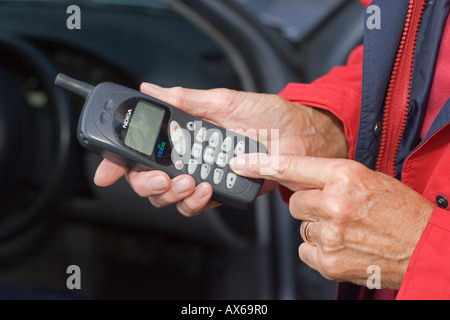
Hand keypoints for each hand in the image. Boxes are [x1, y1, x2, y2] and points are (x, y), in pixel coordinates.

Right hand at [94, 83, 347, 215]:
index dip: (119, 159)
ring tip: (185, 181)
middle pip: (147, 178)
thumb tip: (152, 89)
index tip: (108, 167)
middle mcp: (188, 156)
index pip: (143, 148)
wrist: (298, 136)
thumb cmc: (266, 115)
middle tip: (159, 175)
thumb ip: (186, 100)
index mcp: (184, 133)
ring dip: (169, 193)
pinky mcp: (218, 193)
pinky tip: (204, 188)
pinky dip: (194, 201)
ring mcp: (201, 176)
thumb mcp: (223, 101)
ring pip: (167, 197)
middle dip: (145, 181)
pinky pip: (195, 205)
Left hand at [230, 153, 435, 288]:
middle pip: (294, 202)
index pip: (291, 166)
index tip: (240, 162)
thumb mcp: (366, 179)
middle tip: (335, 209)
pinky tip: (343, 245)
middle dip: (310, 205)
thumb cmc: (399, 210)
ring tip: (346, 228)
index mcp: (344, 175)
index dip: (261, 164)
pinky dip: (319, 248)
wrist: (423, 244)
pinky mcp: (328, 260)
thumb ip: (330, 177)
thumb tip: (298, 179)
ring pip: (302, 226)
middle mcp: (334, 202)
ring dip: (318, 227)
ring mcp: (330, 234)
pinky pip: (306, 248)